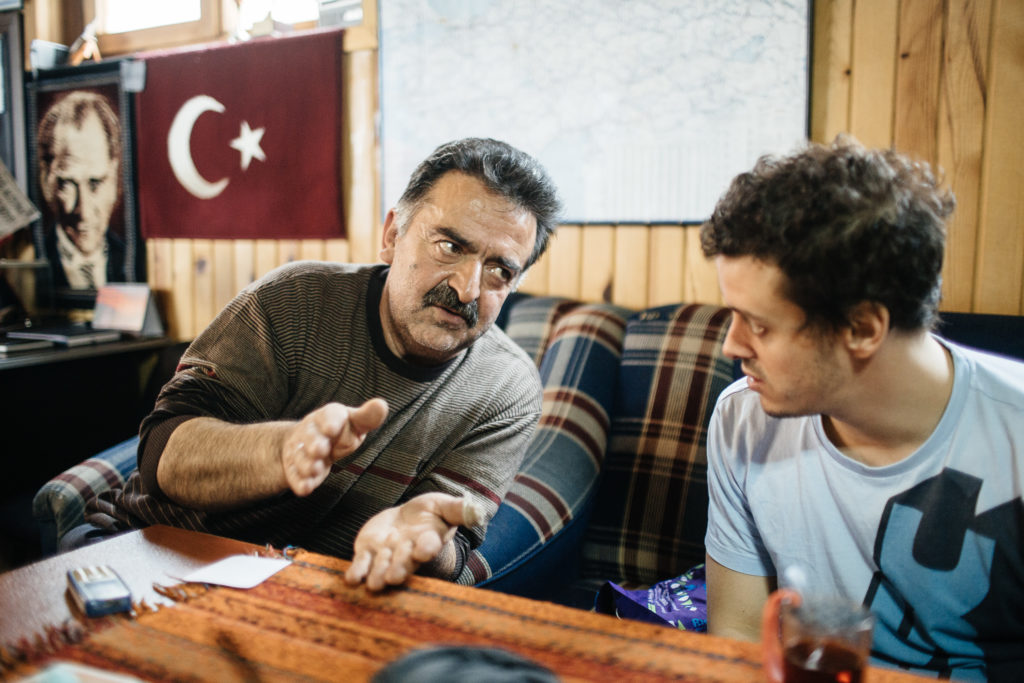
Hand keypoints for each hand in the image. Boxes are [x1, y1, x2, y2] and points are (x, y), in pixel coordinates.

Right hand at [282, 398, 387, 495]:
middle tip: (320, 450)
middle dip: (315, 443)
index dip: (330, 422)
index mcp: (328, 417)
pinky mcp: (295, 469)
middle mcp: (311, 432)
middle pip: (311, 437)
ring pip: (301, 457)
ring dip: (307, 464)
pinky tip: (305, 488)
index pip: (328, 415)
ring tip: (314, 469)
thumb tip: (381, 406)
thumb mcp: (355, 423)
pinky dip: (300, 482)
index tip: (331, 429)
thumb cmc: (341, 432)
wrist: (309, 443)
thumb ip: (368, 417)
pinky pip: (295, 476)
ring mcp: (301, 450)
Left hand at [344, 492, 483, 591]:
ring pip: (382, 567)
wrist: (406, 519)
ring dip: (378, 575)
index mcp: (428, 540)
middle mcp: (408, 552)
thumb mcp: (444, 506)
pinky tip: (351, 579)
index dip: (426, 548)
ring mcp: (387, 555)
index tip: (424, 550)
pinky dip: (357, 572)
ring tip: (374, 584)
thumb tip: (480, 511)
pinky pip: (362, 565)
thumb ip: (459, 509)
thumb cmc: (429, 513)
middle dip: (400, 568)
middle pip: (404, 561)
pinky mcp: (368, 553)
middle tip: (394, 577)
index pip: (429, 545)